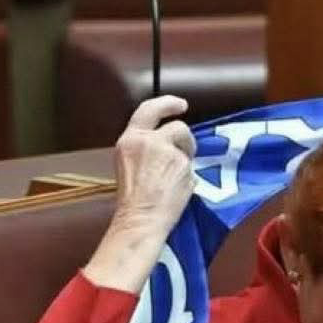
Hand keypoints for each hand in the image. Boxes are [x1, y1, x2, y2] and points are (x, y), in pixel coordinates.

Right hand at [84, 96, 196, 293]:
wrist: (141, 218)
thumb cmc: (133, 199)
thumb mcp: (129, 164)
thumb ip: (146, 148)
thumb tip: (168, 145)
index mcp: (130, 139)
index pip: (149, 110)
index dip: (167, 104)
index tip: (180, 105)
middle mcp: (149, 140)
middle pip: (178, 127)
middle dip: (186, 139)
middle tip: (187, 152)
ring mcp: (168, 152)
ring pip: (188, 149)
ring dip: (188, 160)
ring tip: (177, 180)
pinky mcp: (183, 165)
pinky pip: (192, 168)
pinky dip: (189, 178)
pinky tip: (178, 191)